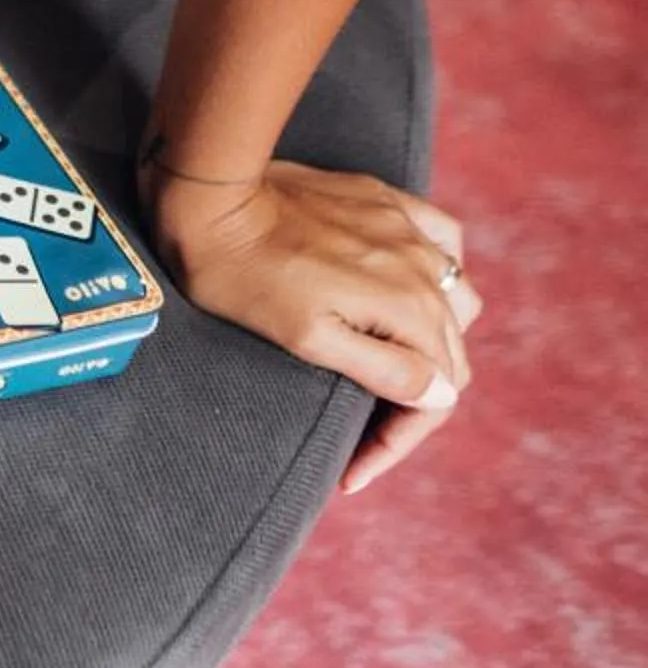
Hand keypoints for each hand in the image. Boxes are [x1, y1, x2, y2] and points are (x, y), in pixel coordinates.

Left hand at [148, 158, 481, 496]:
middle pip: (449, 354)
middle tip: (363, 435)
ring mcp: (409, 231)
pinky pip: (444, 242)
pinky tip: (415, 292)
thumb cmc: (243, 274)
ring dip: (436, 342)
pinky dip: (440, 278)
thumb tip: (442, 393)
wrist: (211, 194)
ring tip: (393, 368)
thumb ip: (380, 367)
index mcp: (408, 306)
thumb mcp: (305, 336)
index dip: (398, 440)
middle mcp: (424, 268)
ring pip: (457, 302)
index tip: (353, 472)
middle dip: (415, 400)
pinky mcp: (388, 203)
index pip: (436, 393)